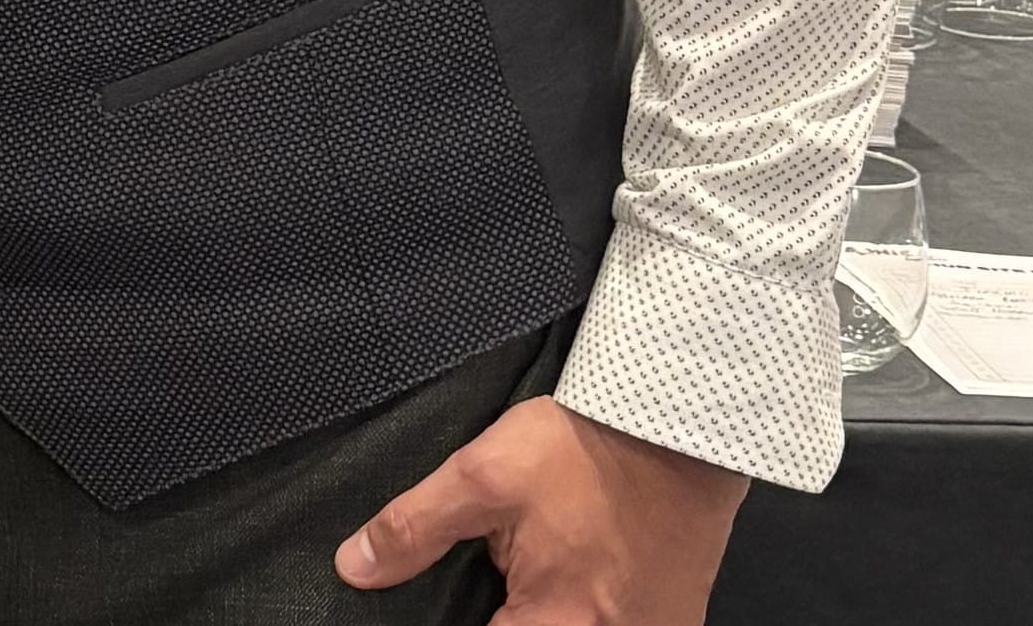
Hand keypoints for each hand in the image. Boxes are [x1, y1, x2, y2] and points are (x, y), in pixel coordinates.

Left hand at [336, 396, 747, 622]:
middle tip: (495, 572)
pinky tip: (573, 576)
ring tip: (534, 567)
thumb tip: (354, 570)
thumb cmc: (580, 450)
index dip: (456, 622)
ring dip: (542, 610)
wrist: (678, 426)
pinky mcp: (673, 620)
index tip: (452, 603)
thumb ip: (415, 529)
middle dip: (501, 615)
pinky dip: (586, 609)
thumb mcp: (482, 477)